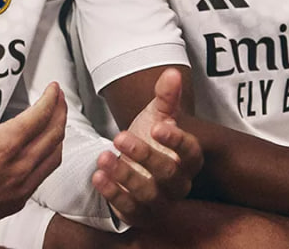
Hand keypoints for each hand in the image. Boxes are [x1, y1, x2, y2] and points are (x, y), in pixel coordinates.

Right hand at [0, 59, 66, 245]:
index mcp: (4, 144)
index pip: (42, 115)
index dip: (52, 98)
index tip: (52, 88)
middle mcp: (18, 166)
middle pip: (54, 134)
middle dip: (61, 112)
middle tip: (58, 99)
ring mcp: (20, 187)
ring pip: (54, 157)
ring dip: (58, 135)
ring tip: (54, 122)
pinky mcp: (17, 201)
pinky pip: (43, 176)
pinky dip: (49, 158)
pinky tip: (40, 151)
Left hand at [92, 68, 202, 225]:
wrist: (133, 165)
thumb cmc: (150, 139)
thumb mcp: (157, 116)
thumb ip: (166, 97)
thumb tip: (172, 73)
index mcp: (188, 159)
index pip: (190, 152)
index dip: (177, 141)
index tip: (158, 127)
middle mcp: (179, 184)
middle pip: (168, 174)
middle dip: (143, 155)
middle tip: (119, 137)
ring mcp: (161, 202)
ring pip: (148, 194)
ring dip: (124, 176)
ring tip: (103, 157)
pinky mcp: (140, 215)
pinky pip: (129, 209)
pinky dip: (112, 194)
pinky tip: (97, 177)